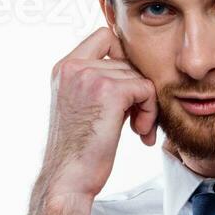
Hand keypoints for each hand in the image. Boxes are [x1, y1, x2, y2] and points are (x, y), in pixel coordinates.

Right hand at [26, 27, 159, 214]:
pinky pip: (147, 90)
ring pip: (140, 77)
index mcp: (64, 68)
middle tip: (138, 121)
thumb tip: (135, 72)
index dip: (124, 58)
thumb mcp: (82, 106)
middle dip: (139, 91)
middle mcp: (74, 66)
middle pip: (128, 61)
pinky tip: (140, 133)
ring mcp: (90, 76)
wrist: (68, 178)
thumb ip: (100, 83)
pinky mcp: (109, 91)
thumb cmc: (78, 151)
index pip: (104, 36)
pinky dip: (150, 112)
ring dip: (146, 106)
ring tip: (139, 130)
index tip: (129, 89)